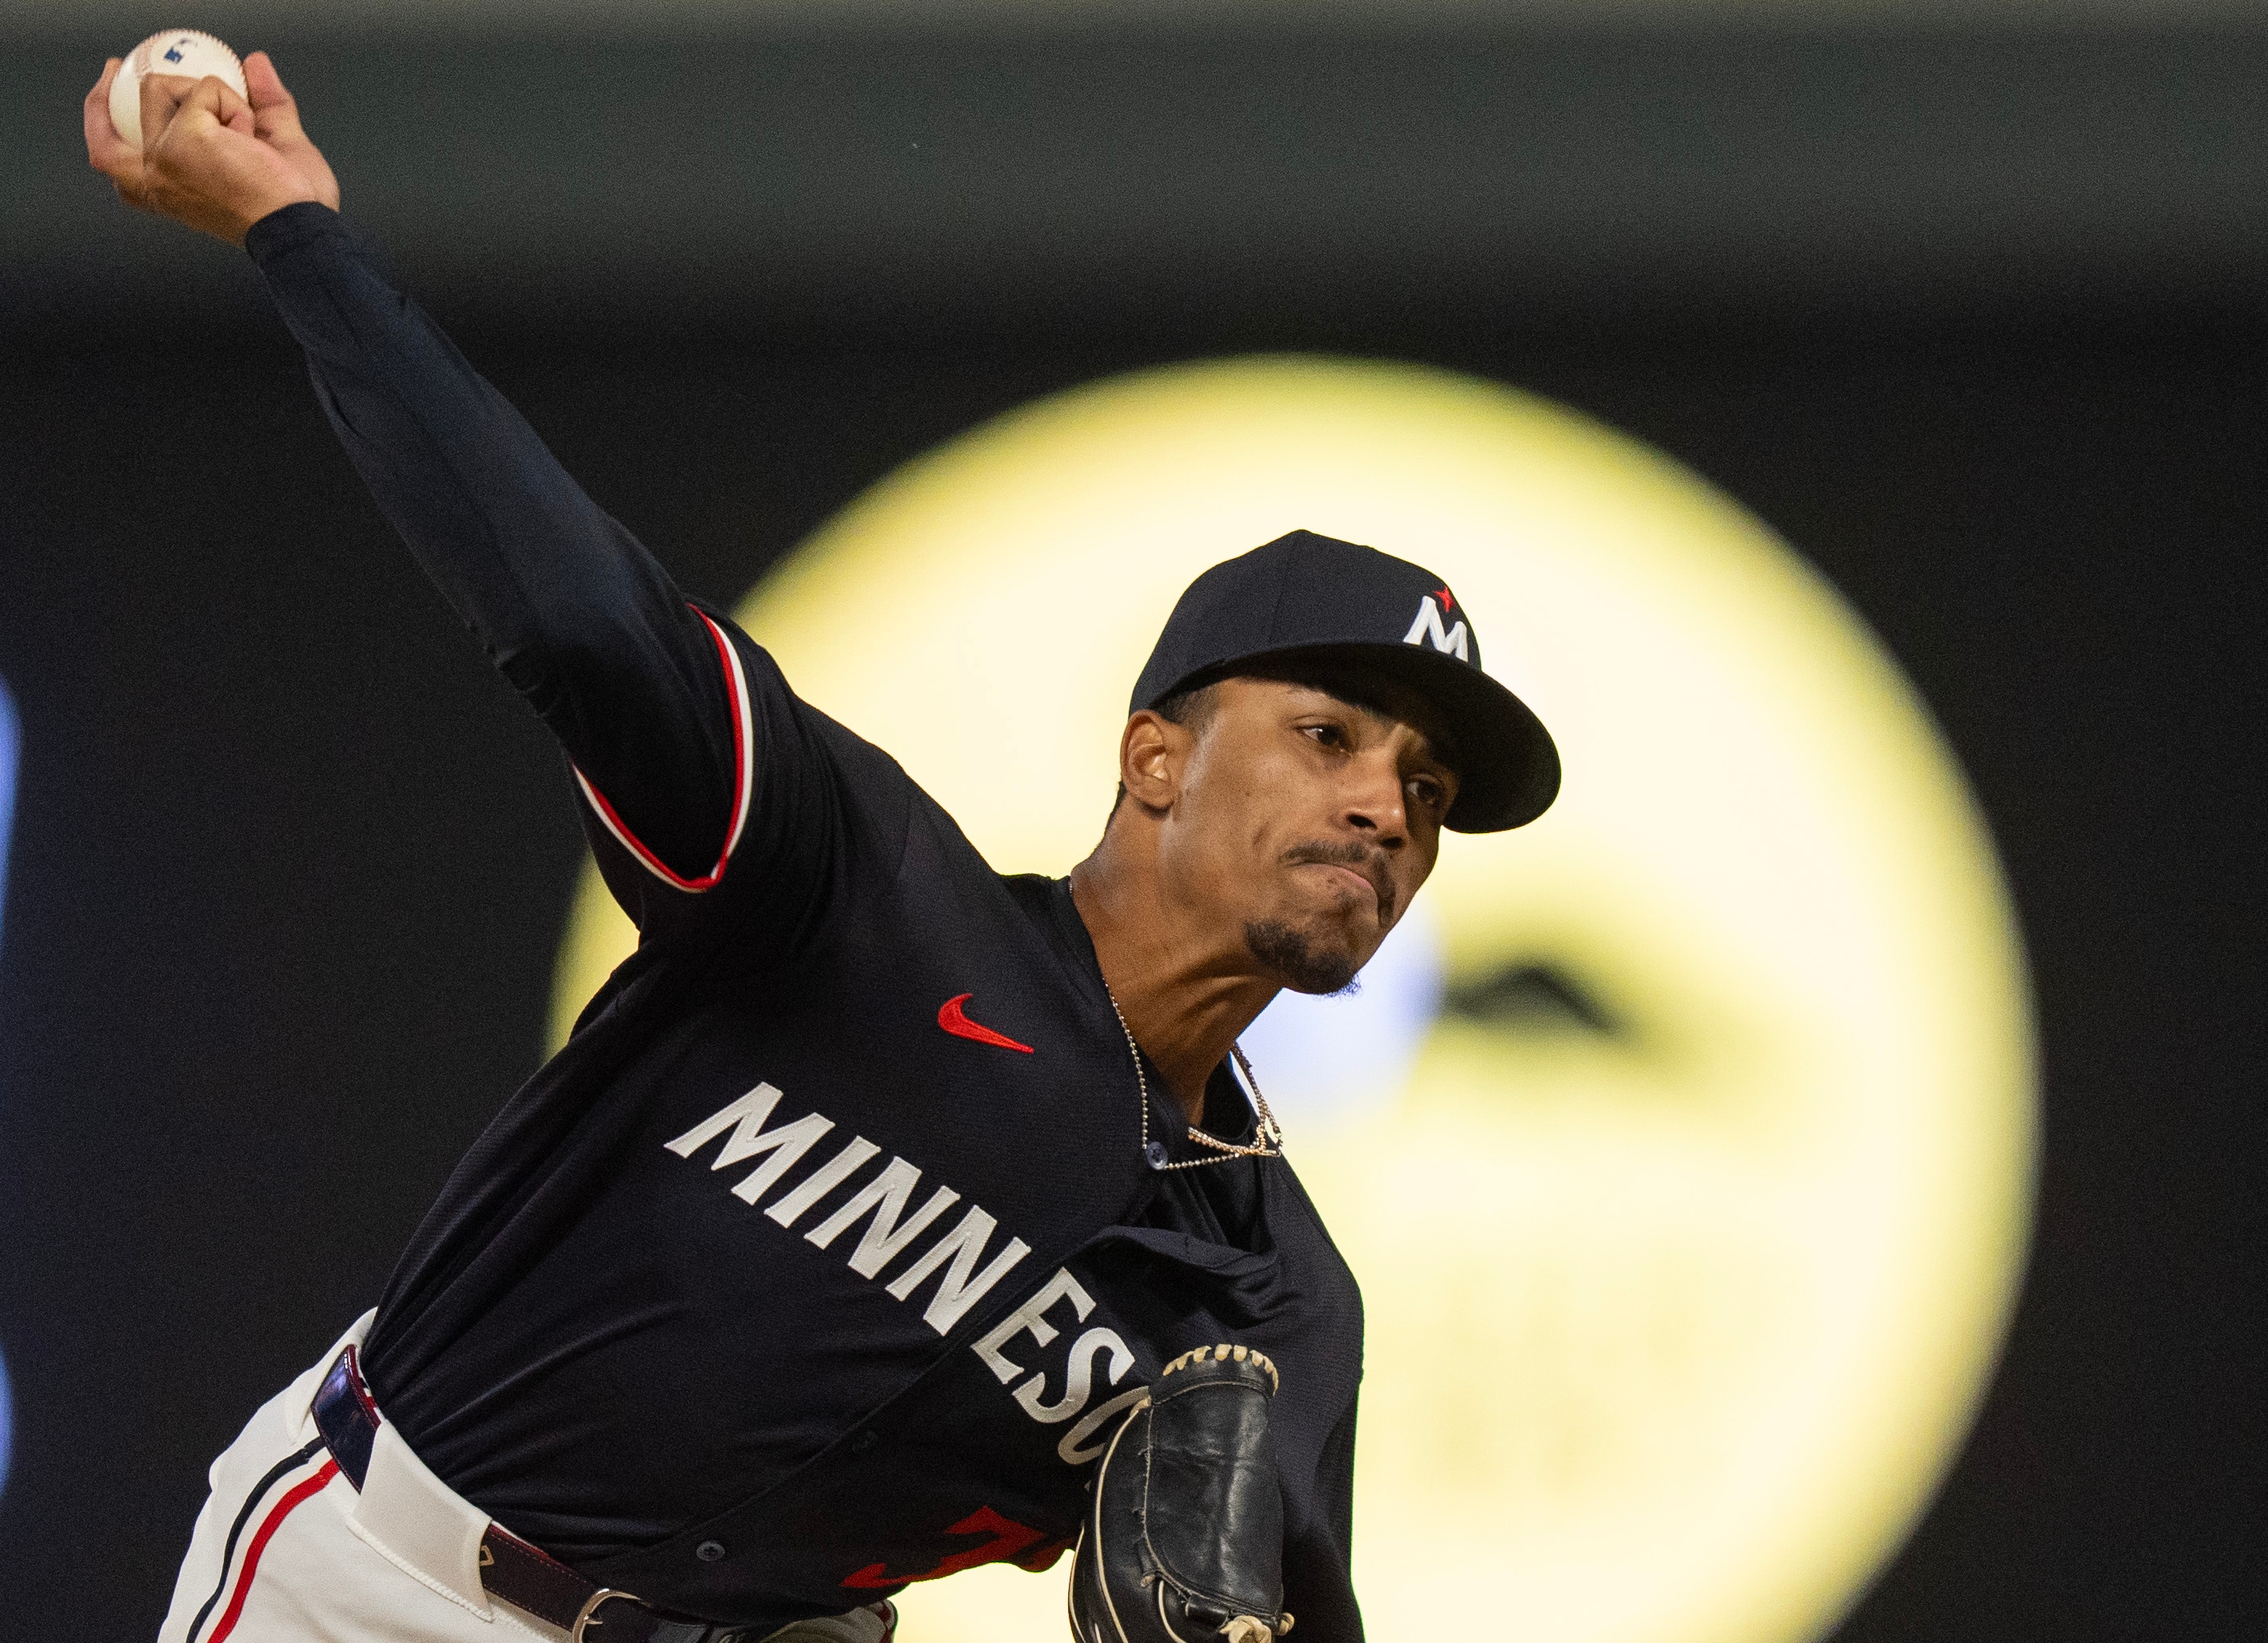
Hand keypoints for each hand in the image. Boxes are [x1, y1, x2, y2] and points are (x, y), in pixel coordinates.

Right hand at [85, 51, 339, 245]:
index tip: (108, 90)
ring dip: (210, 97)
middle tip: (118, 66)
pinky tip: (251, 139)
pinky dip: (237, 104)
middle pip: (111, 124)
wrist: (300, 229)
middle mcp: (154, 176)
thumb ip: (266, 105)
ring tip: (245, 135)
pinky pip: (207, 90)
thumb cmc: (294, 210)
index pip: (111, 160)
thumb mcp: (278, 151)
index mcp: (165, 191)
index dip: (100, 122)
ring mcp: (164, 153)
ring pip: (163, 88)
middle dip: (102, 93)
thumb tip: (256, 63)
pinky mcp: (185, 136)